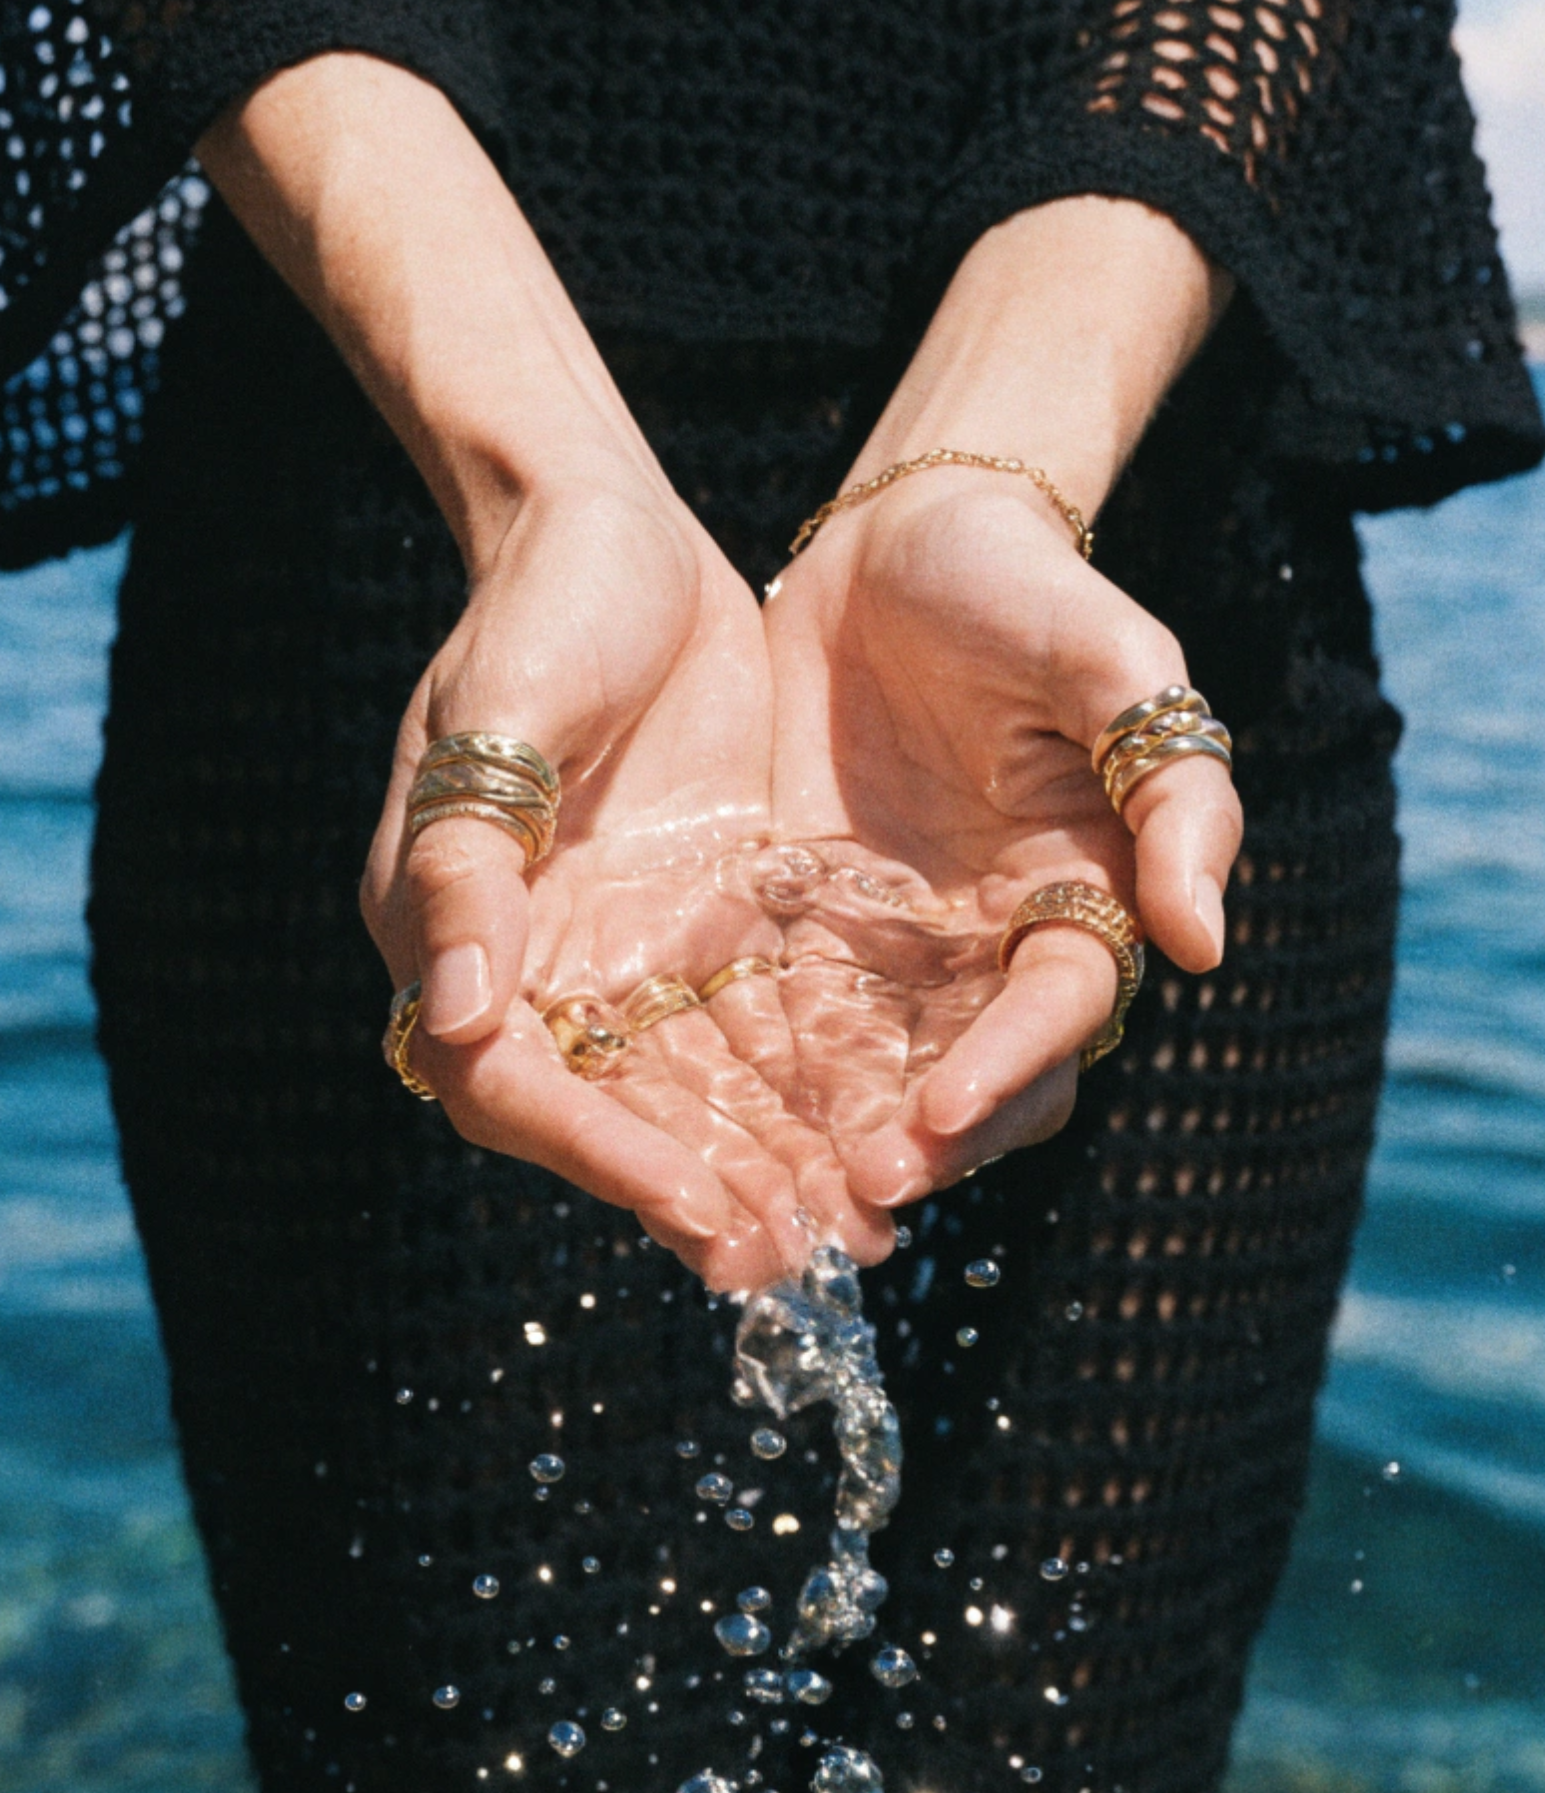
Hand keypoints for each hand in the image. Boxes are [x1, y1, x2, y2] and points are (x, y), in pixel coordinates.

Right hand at [362, 479, 891, 1294]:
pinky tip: (880, 1138)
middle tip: (793, 1262)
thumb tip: (454, 1018)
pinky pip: (761, 1026)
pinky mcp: (711, 919)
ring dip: (767, 1166)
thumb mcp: (493, 716)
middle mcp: (542, 962)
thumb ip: (469, 867)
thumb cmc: (539, 605)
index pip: (514, 1083)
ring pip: (697, 1089)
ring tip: (854, 1236)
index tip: (697, 1205)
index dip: (602, 1154)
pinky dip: (811, 1090)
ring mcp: (632, 945)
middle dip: (703, 1192)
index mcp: (461, 927)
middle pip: (616, 1114)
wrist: (617, 530)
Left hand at [763, 460, 1242, 1205]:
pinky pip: (789, 1013)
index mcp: (1076, 888)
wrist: (897, 539)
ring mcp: (896, 934)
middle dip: (929, 1136)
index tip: (943, 1107)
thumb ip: (1169, 789)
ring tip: (788, 1197)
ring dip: (845, 1136)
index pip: (1057, 1007)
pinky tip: (716, 1122)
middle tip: (861, 1187)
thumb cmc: (1020, 585)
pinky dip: (768, 1077)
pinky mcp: (808, 916)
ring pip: (882, 1068)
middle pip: (977, 1073)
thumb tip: (1200, 944)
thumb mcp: (1113, 659)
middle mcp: (990, 935)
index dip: (1009, 1064)